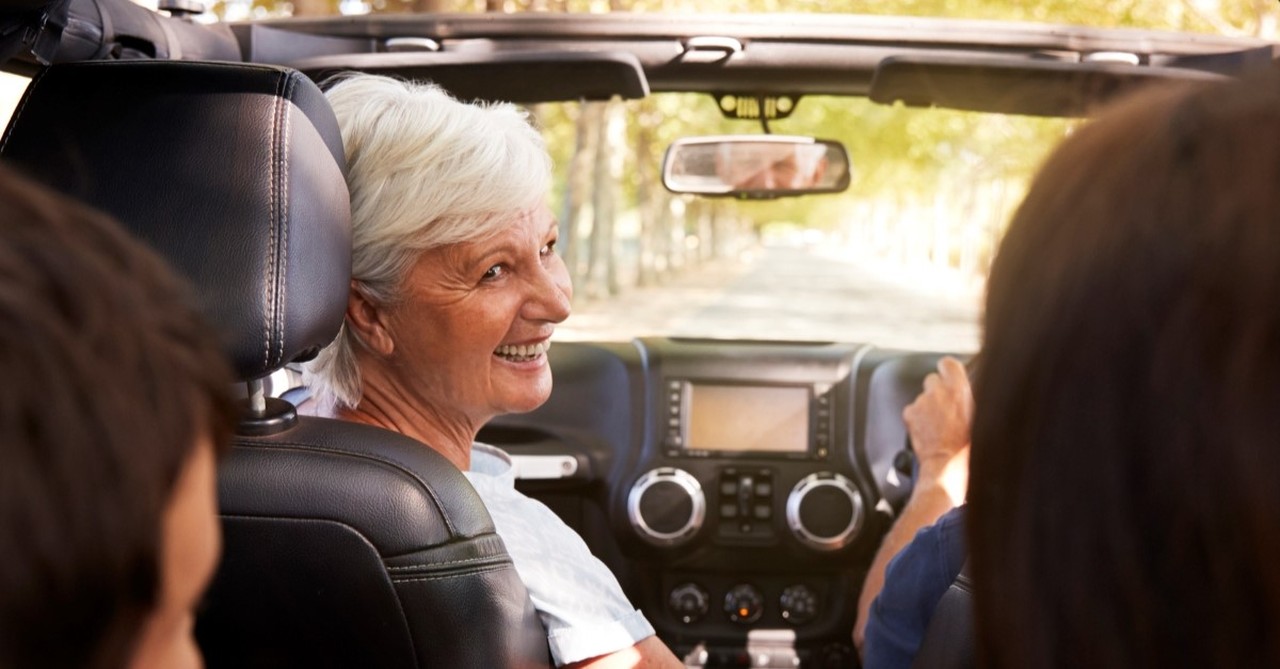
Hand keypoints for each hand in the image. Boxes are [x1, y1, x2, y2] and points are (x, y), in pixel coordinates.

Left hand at [903, 356, 972, 481]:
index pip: (948, 363)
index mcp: (958, 389)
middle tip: (947, 409)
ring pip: (922, 397)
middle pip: (932, 380)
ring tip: (939, 426)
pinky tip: (929, 432)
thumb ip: (971, 399)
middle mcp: (937, 391)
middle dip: (938, 391)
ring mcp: (921, 402)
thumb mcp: (982, 418)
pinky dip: (918, 418)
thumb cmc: (969, 448)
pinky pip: (913, 410)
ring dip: (928, 407)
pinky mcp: (909, 414)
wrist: (948, 467)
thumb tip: (968, 392)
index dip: (948, 371)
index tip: (951, 377)